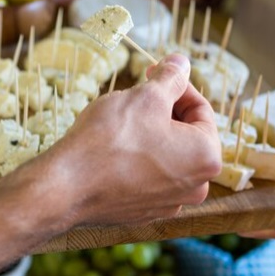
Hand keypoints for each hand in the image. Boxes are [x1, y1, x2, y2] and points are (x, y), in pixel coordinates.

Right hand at [53, 53, 221, 225]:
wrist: (67, 187)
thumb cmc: (110, 140)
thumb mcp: (146, 96)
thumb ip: (171, 78)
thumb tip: (182, 64)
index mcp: (207, 157)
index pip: (201, 109)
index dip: (177, 84)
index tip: (154, 71)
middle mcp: (195, 186)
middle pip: (185, 134)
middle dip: (164, 109)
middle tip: (137, 92)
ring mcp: (169, 203)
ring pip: (166, 154)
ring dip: (150, 132)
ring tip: (122, 119)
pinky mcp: (143, 211)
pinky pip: (148, 176)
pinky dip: (137, 158)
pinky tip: (113, 147)